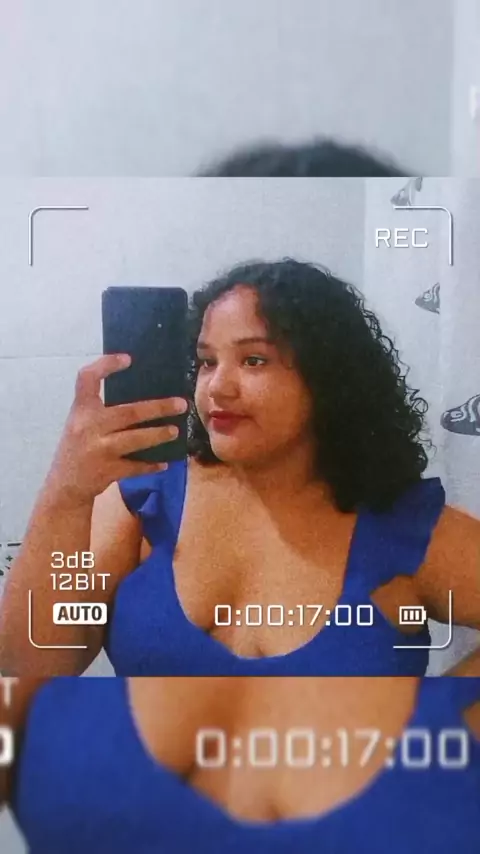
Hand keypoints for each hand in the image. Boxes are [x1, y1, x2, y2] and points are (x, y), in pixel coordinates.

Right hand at [44, 354, 187, 504]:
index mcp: (81, 410)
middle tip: (181, 404)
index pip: (87, 379)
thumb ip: (100, 410)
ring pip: (136, 440)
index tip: (128, 359)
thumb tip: (143, 395)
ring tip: (176, 431)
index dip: (106, 365)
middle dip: (159, 408)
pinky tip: (164, 463)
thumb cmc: (77, 447)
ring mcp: (99, 450)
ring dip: (159, 435)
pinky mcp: (108, 471)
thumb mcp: (81, 423)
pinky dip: (151, 465)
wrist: (65, 486)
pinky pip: (136, 467)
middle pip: (129, 412)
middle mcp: (88, 427)